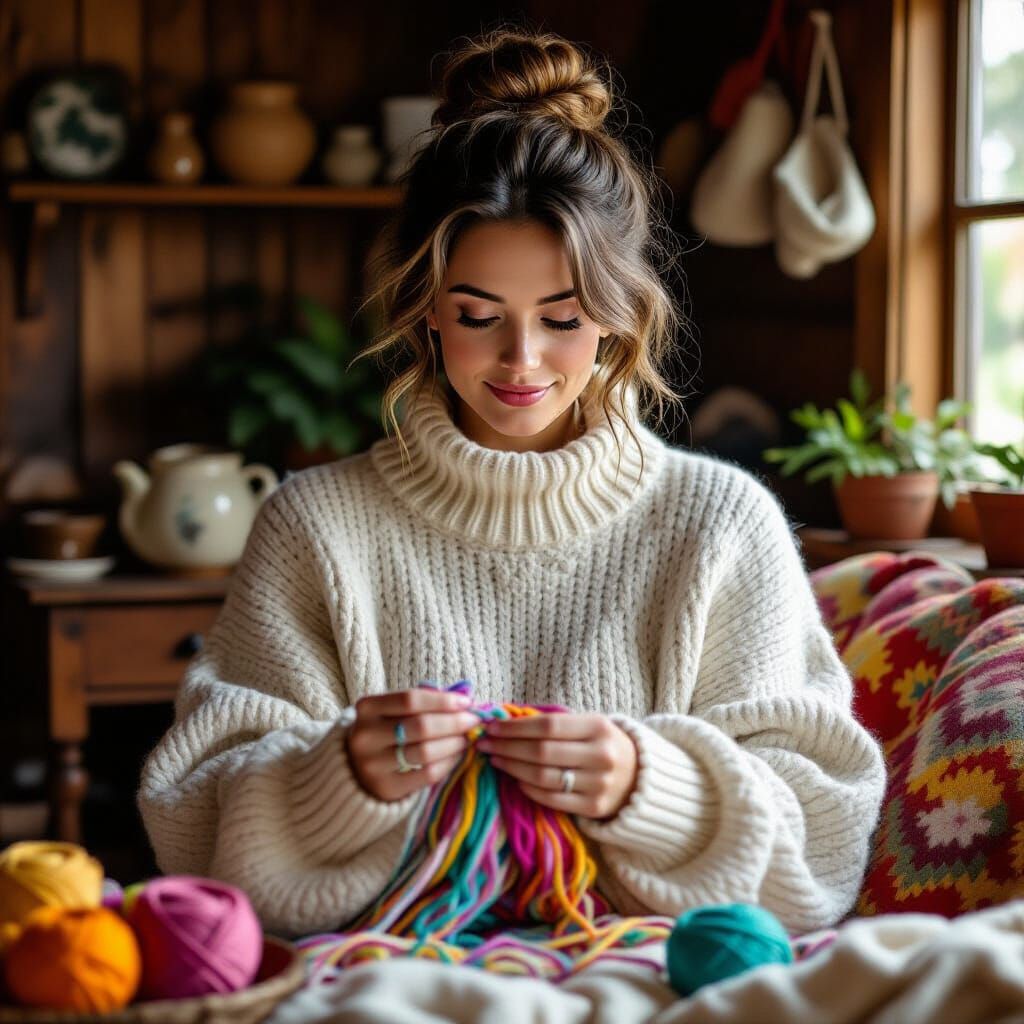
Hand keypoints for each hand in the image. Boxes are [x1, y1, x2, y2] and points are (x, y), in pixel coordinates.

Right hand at [344, 687, 478, 801]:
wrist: (355, 769)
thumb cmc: (384, 731)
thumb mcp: (391, 711)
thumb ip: (422, 702)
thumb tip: (463, 698)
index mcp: (367, 708)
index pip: (410, 699)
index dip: (443, 700)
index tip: (466, 702)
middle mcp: (366, 736)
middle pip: (421, 726)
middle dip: (454, 722)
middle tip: (473, 721)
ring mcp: (373, 764)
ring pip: (425, 752)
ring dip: (454, 743)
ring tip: (467, 738)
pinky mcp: (386, 787)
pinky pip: (427, 774)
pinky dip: (448, 762)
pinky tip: (457, 755)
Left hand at [475, 712, 638, 819]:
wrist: (642, 777)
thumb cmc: (604, 744)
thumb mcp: (589, 725)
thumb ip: (555, 724)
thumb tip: (506, 721)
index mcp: (599, 727)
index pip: (547, 726)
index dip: (515, 727)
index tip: (491, 726)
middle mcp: (601, 755)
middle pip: (542, 752)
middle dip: (507, 748)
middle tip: (484, 744)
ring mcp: (599, 784)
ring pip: (543, 777)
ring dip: (512, 768)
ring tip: (495, 760)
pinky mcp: (594, 807)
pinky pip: (552, 799)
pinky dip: (528, 788)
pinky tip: (516, 778)